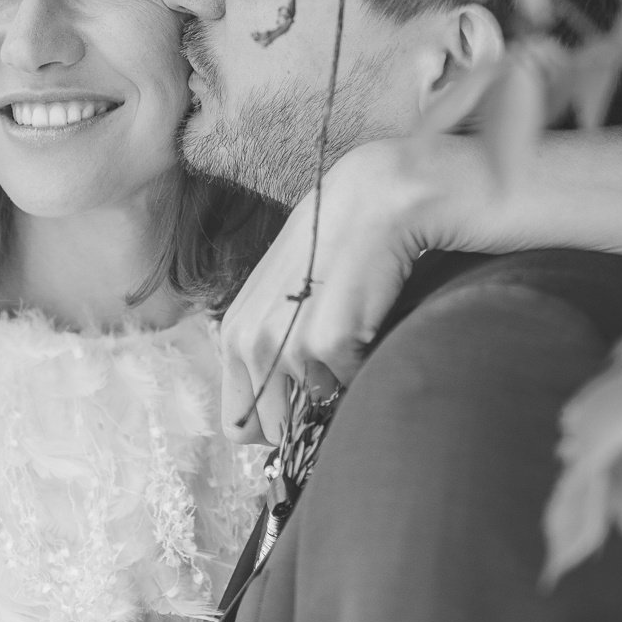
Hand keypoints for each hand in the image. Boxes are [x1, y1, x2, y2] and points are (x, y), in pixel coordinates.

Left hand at [219, 137, 471, 441]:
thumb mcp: (291, 293)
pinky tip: (377, 313)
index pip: (241, 425)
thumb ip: (274, 346)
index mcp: (235, 332)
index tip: (312, 402)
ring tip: (360, 324)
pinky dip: (373, 361)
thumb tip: (283, 418)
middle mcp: (248, 339)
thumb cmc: (345, 243)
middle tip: (344, 360)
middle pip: (276, 429)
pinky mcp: (327, 337)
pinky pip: (354, 383)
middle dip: (313, 415)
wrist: (386, 192)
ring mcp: (285, 341)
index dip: (280, 426)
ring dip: (348, 380)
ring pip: (321, 407)